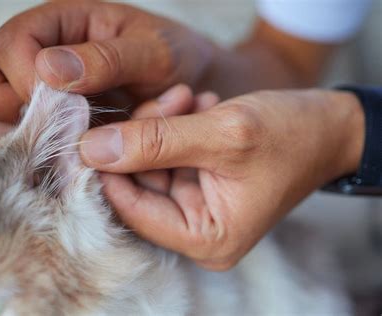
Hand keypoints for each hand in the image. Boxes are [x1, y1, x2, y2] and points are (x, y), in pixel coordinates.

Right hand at [0, 0, 215, 139]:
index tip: (67, 106)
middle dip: (1, 106)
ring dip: (17, 136)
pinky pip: (14, 140)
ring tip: (65, 146)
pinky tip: (68, 159)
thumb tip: (48, 69)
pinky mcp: (43, 124)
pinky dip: (34, 154)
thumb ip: (107, 58)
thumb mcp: (154, 52)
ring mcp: (33, 92)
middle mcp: (34, 55)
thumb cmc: (173, 59)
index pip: (8, 45)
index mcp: (57, 24)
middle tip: (51, 126)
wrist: (191, 86)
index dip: (25, 79)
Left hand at [79, 86, 364, 269]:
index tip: (99, 128)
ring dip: (163, 124)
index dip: (111, 168)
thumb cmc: (290, 136)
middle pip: (140, 184)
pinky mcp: (199, 183)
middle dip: (146, 135)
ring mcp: (197, 207)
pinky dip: (175, 126)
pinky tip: (197, 105)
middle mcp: (197, 231)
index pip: (135, 210)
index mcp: (207, 239)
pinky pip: (168, 154)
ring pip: (150, 163)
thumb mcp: (223, 134)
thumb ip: (156, 141)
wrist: (329, 127)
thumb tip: (92, 149)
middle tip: (171, 99)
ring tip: (190, 97)